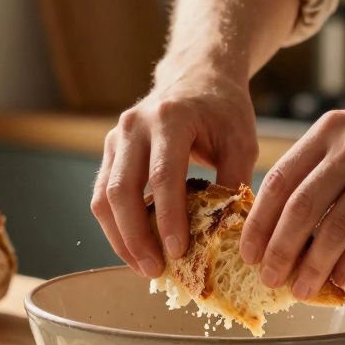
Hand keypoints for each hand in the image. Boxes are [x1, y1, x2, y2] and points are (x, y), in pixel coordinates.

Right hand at [91, 70, 257, 276]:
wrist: (197, 75)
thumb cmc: (223, 110)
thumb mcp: (241, 140)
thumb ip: (235, 183)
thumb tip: (229, 234)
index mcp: (170, 119)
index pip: (162, 176)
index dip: (167, 219)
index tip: (178, 252)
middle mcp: (134, 126)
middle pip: (121, 190)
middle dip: (135, 237)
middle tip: (155, 269)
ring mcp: (116, 138)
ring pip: (104, 197)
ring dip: (120, 237)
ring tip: (144, 267)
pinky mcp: (110, 151)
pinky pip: (103, 195)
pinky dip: (116, 225)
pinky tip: (136, 248)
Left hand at [240, 86, 344, 296]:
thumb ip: (326, 165)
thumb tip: (288, 220)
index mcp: (330, 129)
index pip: (279, 179)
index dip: (258, 220)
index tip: (247, 250)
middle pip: (300, 207)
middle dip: (279, 249)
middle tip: (268, 278)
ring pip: (335, 226)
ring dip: (314, 264)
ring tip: (302, 288)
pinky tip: (342, 278)